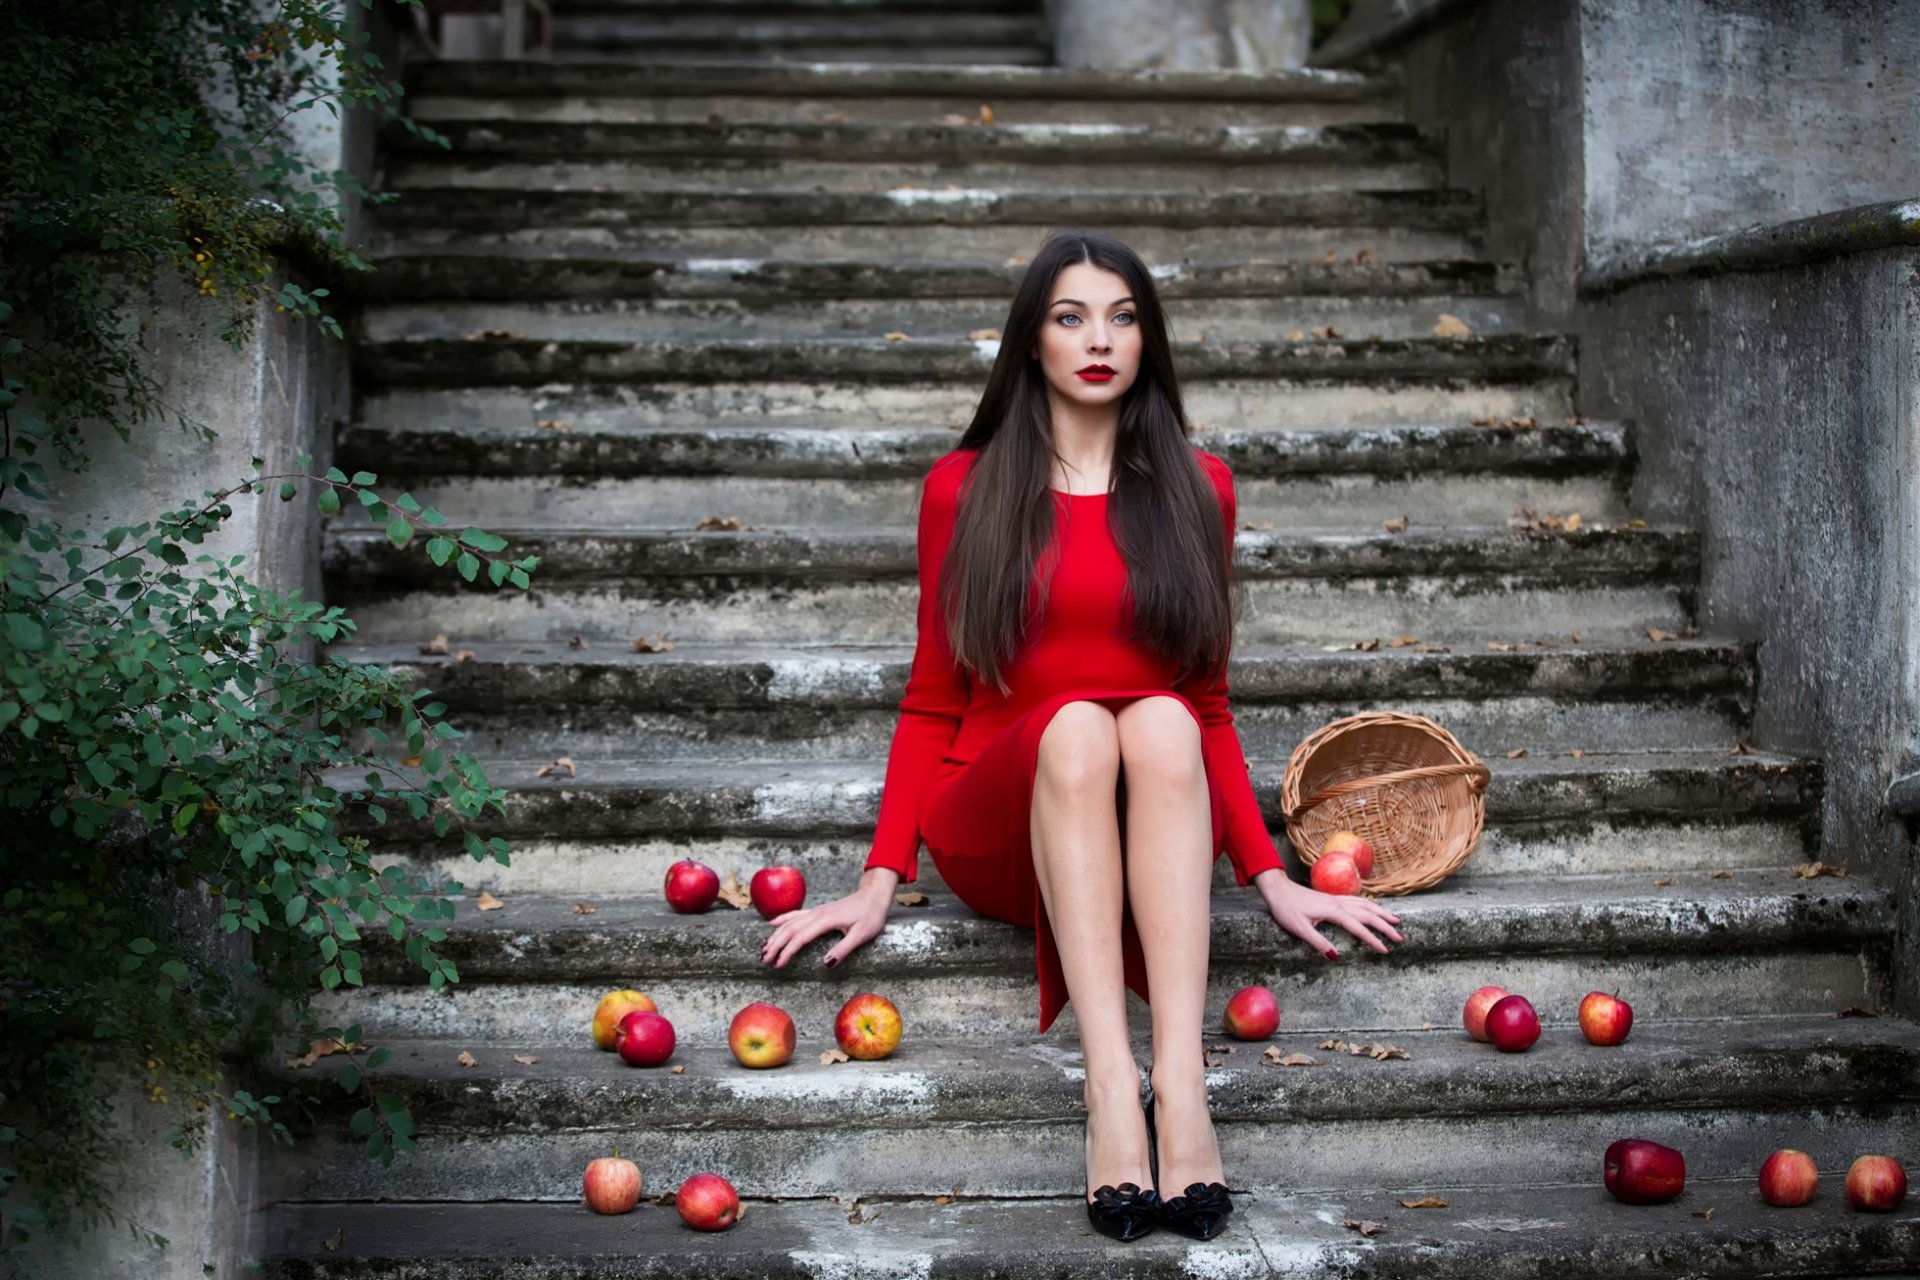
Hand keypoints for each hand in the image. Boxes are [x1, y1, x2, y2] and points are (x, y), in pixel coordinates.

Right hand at [759, 868, 898, 968]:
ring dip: (776, 934)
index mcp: (825, 920)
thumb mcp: (861, 935)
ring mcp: (816, 911)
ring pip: (790, 922)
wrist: (874, 896)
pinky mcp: (818, 911)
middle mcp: (817, 914)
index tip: (778, 964)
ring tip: (764, 947)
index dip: (787, 951)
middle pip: (790, 929)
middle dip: (775, 944)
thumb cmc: (870, 915)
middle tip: (764, 959)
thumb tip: (825, 963)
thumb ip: (843, 949)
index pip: (800, 937)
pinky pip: (795, 915)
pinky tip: (772, 923)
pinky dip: (782, 920)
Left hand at [1252, 868, 1403, 960]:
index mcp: (1333, 911)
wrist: (1277, 889)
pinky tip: (1374, 907)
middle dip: (1385, 926)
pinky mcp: (1332, 898)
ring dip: (1381, 913)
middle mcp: (1339, 903)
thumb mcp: (1299, 929)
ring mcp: (1336, 899)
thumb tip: (1336, 957)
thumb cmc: (1286, 909)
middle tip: (1400, 937)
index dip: (1373, 940)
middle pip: (1368, 914)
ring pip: (1365, 904)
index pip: (1359, 928)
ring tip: (1396, 920)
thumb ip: (1318, 942)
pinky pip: (1357, 900)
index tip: (1386, 950)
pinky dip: (1370, 904)